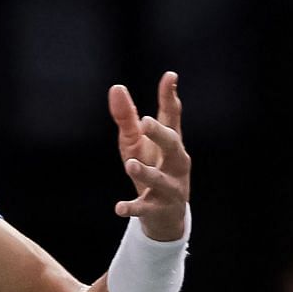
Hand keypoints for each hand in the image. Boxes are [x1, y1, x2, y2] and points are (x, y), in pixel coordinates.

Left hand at [108, 71, 189, 241]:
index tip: (170, 76)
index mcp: (171, 142)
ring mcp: (170, 186)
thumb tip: (116, 87)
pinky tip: (119, 208)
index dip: (170, 97)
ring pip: (160, 179)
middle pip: (173, 145)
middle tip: (147, 122)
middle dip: (161, 134)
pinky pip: (145, 207)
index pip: (172, 117)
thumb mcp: (135, 142)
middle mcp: (176, 162)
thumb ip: (127, 117)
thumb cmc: (150, 167)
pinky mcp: (158, 208)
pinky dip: (133, 207)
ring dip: (146, 172)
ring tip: (131, 164)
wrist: (165, 215)